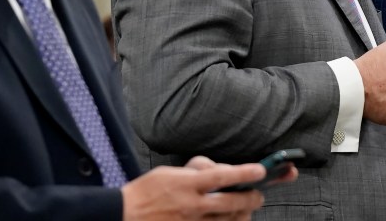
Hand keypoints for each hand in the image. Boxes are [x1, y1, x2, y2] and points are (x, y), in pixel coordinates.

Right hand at [122, 156, 268, 220]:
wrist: (124, 216)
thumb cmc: (146, 191)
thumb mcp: (170, 172)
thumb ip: (195, 173)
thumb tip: (219, 173)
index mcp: (186, 184)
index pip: (222, 176)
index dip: (244, 173)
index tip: (260, 170)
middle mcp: (192, 205)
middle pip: (230, 203)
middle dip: (250, 198)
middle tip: (258, 194)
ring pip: (226, 220)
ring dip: (242, 214)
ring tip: (247, 209)